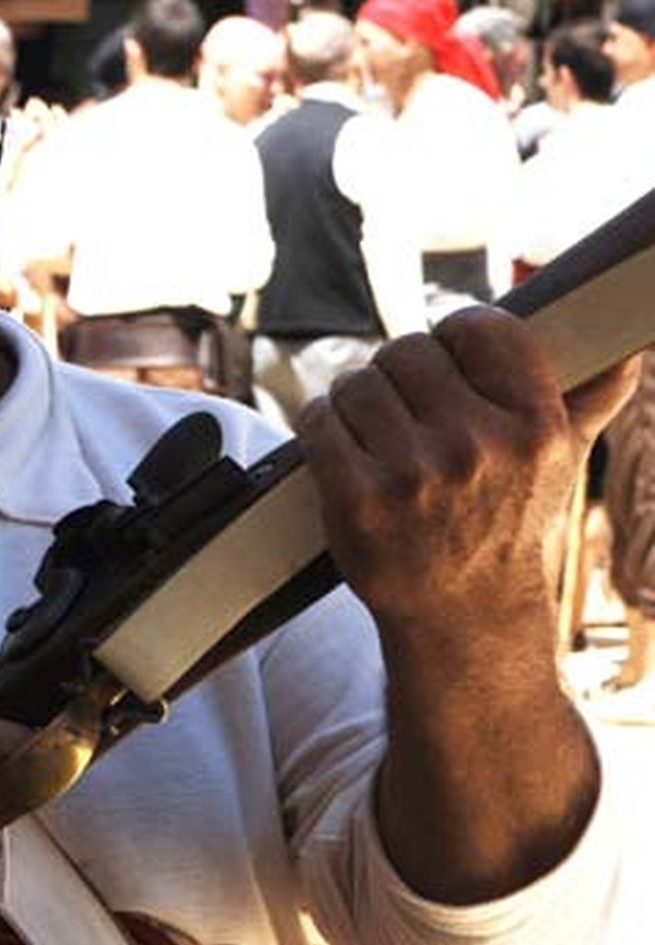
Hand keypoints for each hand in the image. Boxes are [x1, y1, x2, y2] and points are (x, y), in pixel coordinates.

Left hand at [298, 306, 638, 636]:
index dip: (454, 336)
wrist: (464, 616)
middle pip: (407, 351)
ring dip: (356, 399)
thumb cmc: (508, 523)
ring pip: (358, 382)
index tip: (447, 359)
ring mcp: (413, 475)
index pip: (481, 328)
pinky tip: (342, 447)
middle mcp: (477, 448)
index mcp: (535, 427)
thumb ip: (590, 399)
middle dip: (399, 373)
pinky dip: (323, 425)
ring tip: (375, 431)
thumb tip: (628, 352)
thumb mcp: (560, 463)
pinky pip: (320, 419)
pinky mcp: (357, 500)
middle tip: (405, 406)